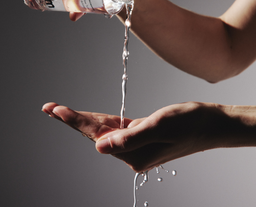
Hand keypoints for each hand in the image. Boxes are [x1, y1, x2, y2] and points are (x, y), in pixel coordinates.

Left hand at [42, 102, 255, 171]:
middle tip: (51, 108)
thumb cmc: (190, 123)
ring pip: (104, 130)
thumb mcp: (160, 126)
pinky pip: (116, 127)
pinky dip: (102, 120)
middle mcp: (132, 152)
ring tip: (62, 111)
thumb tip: (99, 148)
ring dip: (84, 119)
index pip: (97, 135)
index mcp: (134, 153)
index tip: (56, 109)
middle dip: (73, 120)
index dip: (76, 120)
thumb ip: (129, 138)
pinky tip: (91, 116)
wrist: (211, 123)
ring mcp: (136, 145)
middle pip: (95, 133)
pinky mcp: (141, 135)